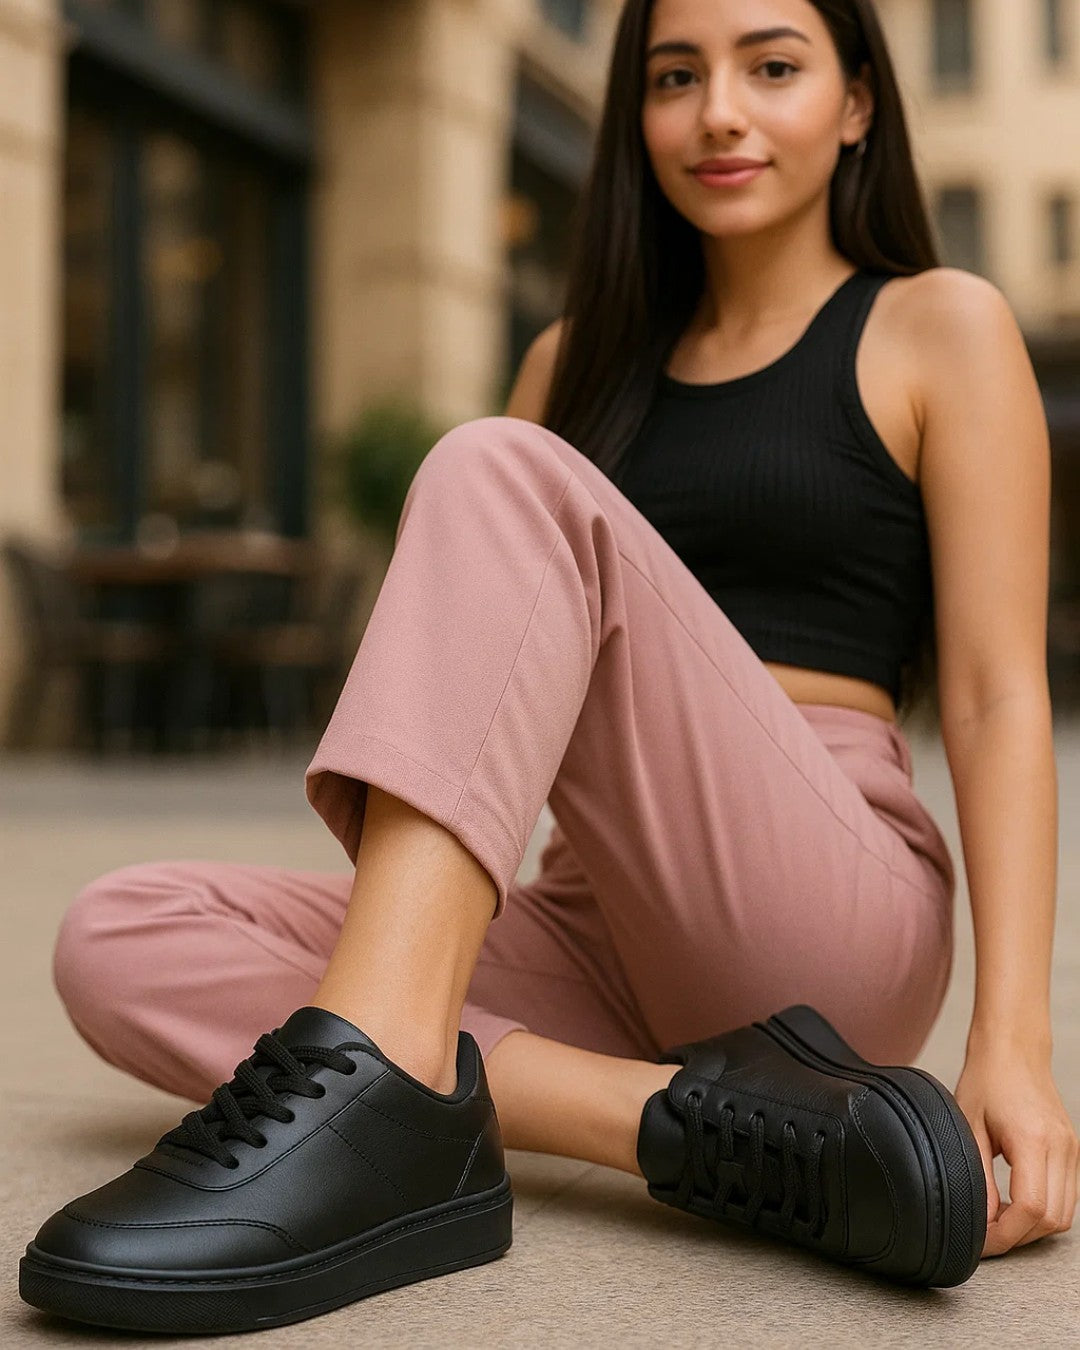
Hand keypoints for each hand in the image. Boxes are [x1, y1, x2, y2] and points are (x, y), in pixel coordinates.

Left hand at [953, 1048, 1079, 1256]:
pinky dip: (1045, 1210)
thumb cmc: (986, 1079)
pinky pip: (1067, 1197)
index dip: (1006, 1234)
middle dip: (1018, 1236)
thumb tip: (983, 1220)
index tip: (982, 1238)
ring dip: (1033, 1227)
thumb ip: (977, 1176)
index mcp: (1033, 1139)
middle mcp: (1061, 1148)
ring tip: (998, 1217)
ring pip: (1065, 1214)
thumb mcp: (968, 1125)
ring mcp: (1072, 1150)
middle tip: (986, 1233)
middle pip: (1052, 1219)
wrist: (1013, 1050)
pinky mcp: (1073, 1151)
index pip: (1031, 1208)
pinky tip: (1015, 1202)